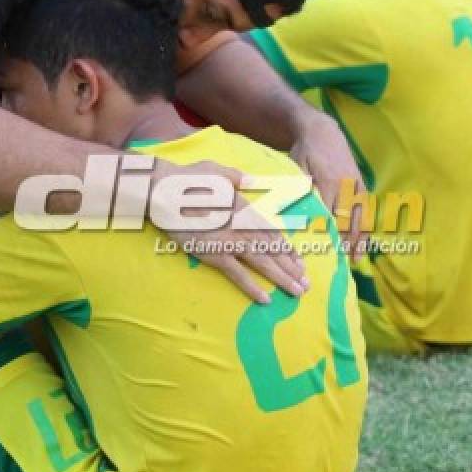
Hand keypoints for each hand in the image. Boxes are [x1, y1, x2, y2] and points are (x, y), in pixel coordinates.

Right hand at [151, 159, 307, 303]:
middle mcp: (244, 226)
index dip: (288, 249)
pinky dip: (252, 287)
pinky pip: (238, 274)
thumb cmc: (187, 180)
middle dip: (292, 268)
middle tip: (306, 285)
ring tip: (297, 292)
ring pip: (263, 263)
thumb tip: (251, 180)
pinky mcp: (214, 254)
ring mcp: (230, 241)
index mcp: (245, 208)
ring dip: (282, 279)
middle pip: (274, 250)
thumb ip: (237, 177)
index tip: (300, 263)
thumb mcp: (216, 171)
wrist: (165, 192)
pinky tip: (265, 300)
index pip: (273, 232)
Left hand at [289, 113, 368, 260]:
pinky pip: (367, 212)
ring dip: (358, 241)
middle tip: (341, 266)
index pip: (330, 215)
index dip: (329, 236)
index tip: (326, 254)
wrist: (324, 132)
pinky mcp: (363, 186)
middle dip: (345, 244)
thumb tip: (298, 214)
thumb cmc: (304, 152)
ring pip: (360, 218)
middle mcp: (346, 186)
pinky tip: (363, 245)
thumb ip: (299, 190)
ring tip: (355, 260)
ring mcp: (357, 186)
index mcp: (328, 182)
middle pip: (347, 221)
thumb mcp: (296, 168)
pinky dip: (365, 230)